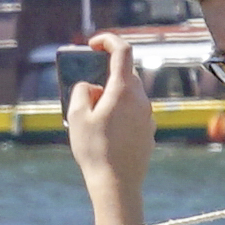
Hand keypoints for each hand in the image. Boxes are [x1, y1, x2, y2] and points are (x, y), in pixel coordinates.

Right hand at [66, 33, 153, 224]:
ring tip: (91, 113)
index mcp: (123, 90)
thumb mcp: (77, 116)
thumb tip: (90, 86)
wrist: (117, 184)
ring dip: (111, 93)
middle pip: (125, 73)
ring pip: (129, 93)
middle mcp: (140, 99)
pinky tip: (104, 130)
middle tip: (86, 83)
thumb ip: (81, 91)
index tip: (93, 44)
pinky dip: (119, 109)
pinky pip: (133, 111)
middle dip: (105, 72)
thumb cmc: (95, 150)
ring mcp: (147, 115)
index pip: (122, 50)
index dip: (108, 40)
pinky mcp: (148, 130)